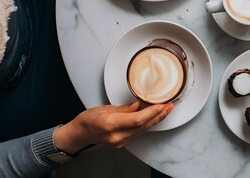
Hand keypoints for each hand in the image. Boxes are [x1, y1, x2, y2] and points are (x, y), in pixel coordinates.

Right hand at [54, 101, 172, 153]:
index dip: (152, 113)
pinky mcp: (122, 143)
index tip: (161, 105)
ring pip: (143, 130)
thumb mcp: (104, 108)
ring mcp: (120, 141)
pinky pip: (138, 132)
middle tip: (169, 106)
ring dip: (156, 120)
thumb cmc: (88, 119)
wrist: (80, 133)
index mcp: (110, 124)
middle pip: (143, 126)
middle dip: (158, 115)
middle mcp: (116, 136)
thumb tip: (139, 105)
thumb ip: (124, 109)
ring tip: (166, 110)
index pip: (137, 120)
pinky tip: (154, 117)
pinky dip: (147, 124)